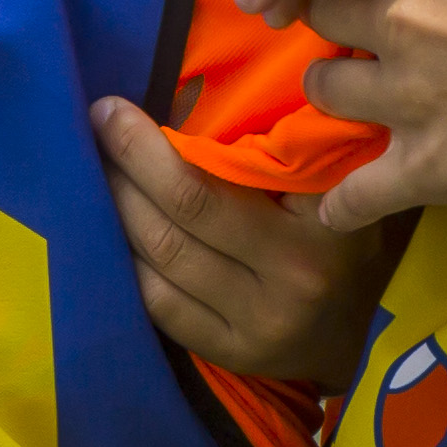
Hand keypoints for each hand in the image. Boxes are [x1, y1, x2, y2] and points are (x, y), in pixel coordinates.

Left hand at [91, 97, 409, 389]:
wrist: (350, 334)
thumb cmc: (329, 237)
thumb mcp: (323, 183)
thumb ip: (275, 144)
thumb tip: (181, 93)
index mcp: (322, 215)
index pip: (228, 168)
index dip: (158, 139)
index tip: (115, 106)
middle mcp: (296, 272)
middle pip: (187, 206)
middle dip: (128, 160)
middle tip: (96, 125)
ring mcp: (263, 320)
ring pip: (165, 254)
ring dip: (119, 207)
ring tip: (96, 171)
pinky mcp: (233, 352)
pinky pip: (160, 303)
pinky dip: (127, 261)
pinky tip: (109, 232)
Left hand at [302, 0, 446, 214]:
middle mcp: (403, 20)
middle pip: (324, 10)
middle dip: (334, 19)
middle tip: (352, 32)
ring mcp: (410, 95)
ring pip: (325, 87)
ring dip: (334, 91)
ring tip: (347, 99)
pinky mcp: (432, 166)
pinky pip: (358, 194)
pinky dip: (343, 207)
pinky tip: (336, 213)